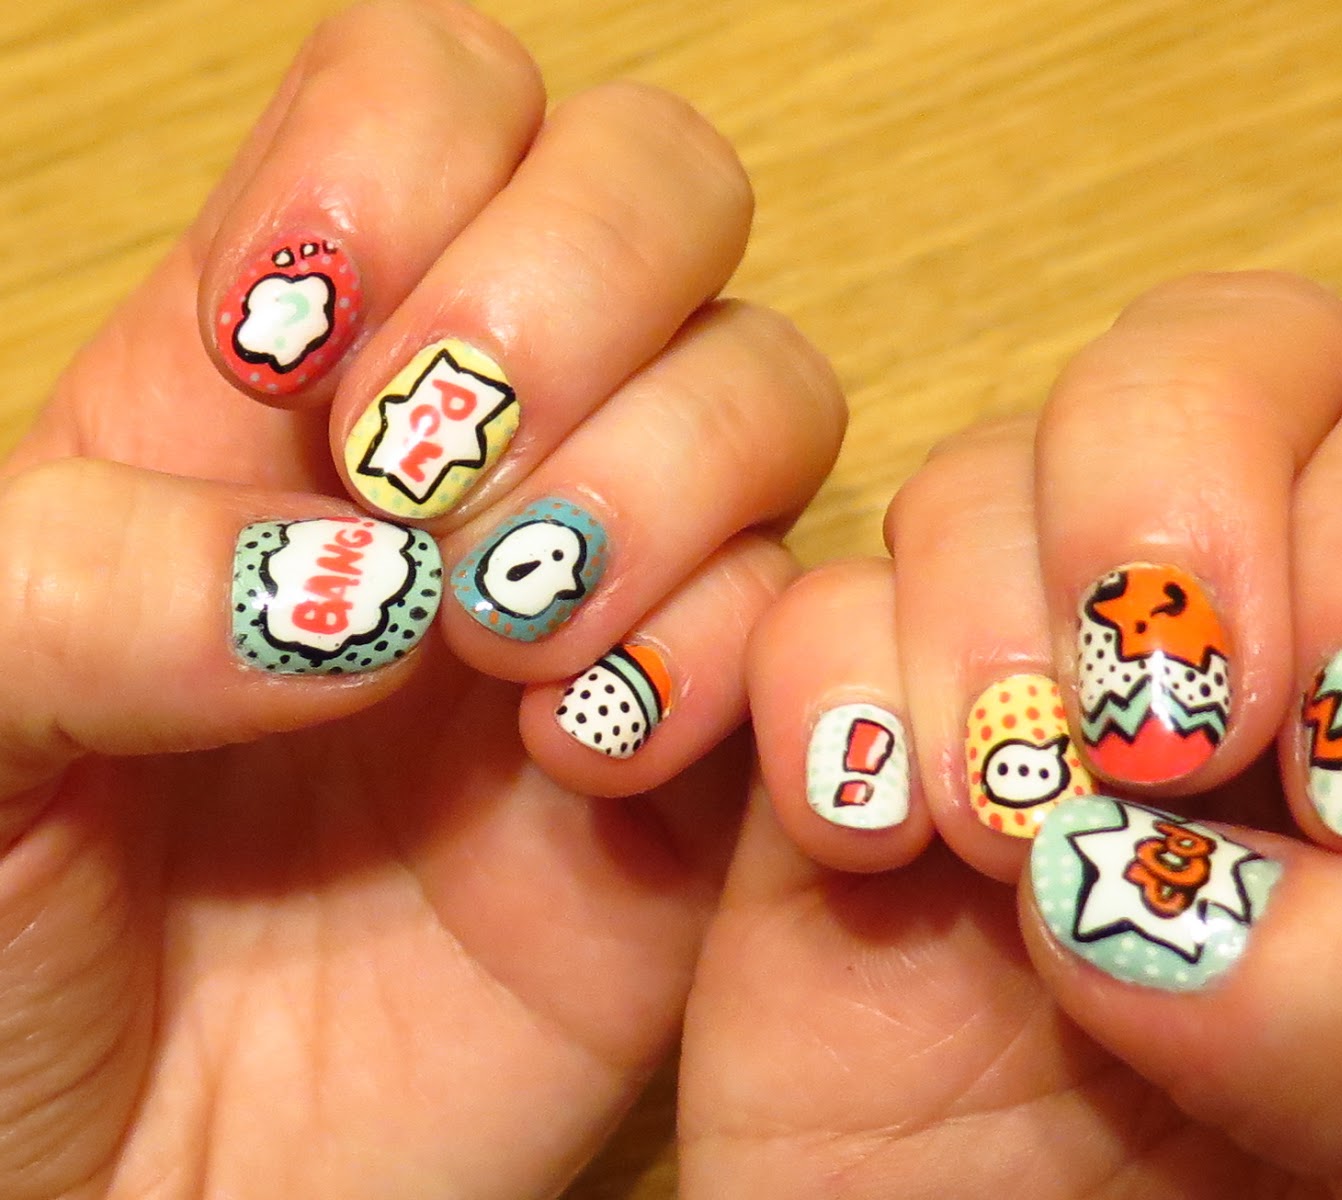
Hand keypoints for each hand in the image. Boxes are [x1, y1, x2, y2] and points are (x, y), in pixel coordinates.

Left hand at [0, 3, 841, 1195]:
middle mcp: (462, 462)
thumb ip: (77, 578)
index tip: (303, 352)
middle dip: (575, 297)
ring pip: (767, 388)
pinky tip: (592, 768)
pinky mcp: (698, 768)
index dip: (409, 161)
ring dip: (664, 487)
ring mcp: (598, 604)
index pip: (432, 94)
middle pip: (651, 188)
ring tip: (513, 655)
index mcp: (259, 382)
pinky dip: (739, 661)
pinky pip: (807, 626)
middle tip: (439, 488)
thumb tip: (354, 581)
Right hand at [681, 271, 1341, 1197]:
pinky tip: (878, 844)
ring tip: (1016, 848)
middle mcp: (1254, 651)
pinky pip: (811, 612)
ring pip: (991, 471)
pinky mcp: (866, 755)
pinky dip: (829, 694)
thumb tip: (1185, 905)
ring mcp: (1039, 692)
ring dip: (990, 631)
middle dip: (1170, 499)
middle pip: (1221, 357)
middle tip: (1163, 732)